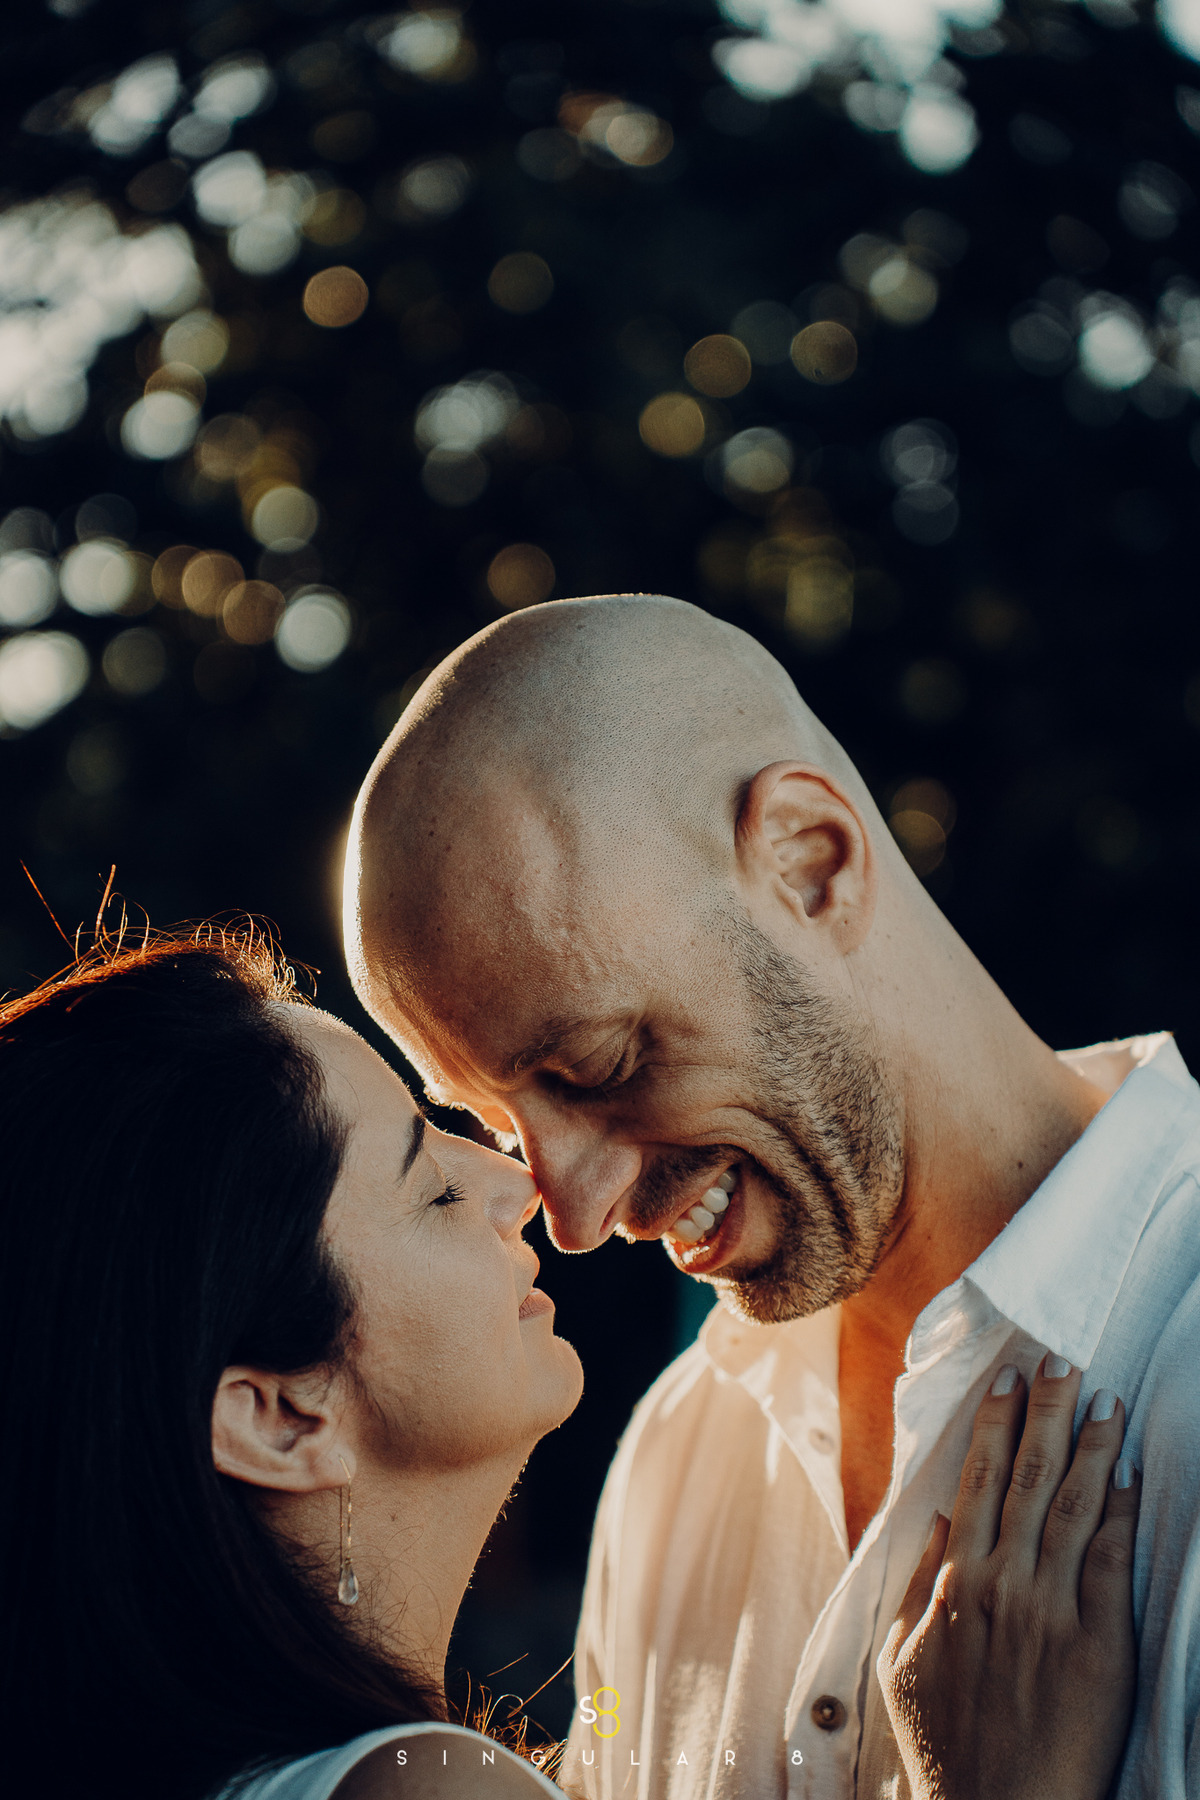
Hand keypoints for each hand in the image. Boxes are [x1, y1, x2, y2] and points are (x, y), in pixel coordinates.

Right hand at [877, 1355, 1140, 1799]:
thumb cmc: (944, 1748)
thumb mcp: (903, 1663)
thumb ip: (919, 1586)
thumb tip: (937, 1519)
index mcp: (956, 1584)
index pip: (979, 1481)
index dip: (996, 1425)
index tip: (1008, 1379)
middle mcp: (1003, 1584)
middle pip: (1028, 1478)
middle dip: (1046, 1412)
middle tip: (1061, 1359)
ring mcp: (1051, 1612)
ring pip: (1074, 1507)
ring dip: (1091, 1447)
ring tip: (1105, 1400)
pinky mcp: (1099, 1645)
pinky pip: (1110, 1563)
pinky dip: (1120, 1514)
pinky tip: (1130, 1476)